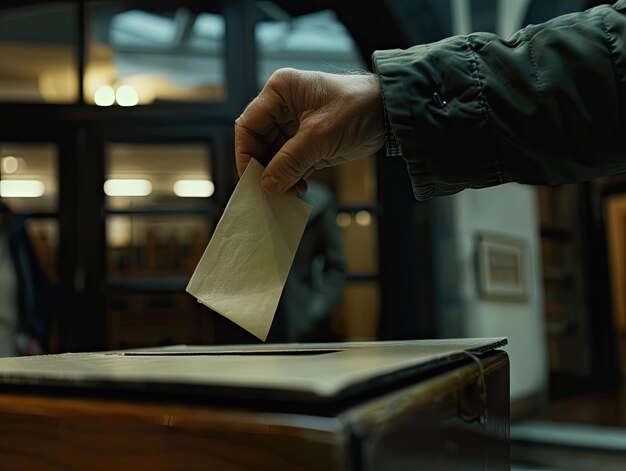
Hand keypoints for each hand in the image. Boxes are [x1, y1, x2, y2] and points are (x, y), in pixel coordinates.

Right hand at [235, 68, 384, 194]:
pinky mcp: (307, 142)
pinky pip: (290, 163)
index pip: (248, 125)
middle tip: (273, 190)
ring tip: (291, 191)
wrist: (389, 114)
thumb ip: (290, 162)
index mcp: (279, 92)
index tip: (252, 179)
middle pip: (258, 143)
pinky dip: (291, 178)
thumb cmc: (357, 108)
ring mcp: (294, 126)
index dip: (245, 154)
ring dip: (279, 177)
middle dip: (265, 169)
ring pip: (273, 157)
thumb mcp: (320, 136)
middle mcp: (282, 107)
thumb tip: (267, 185)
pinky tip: (299, 188)